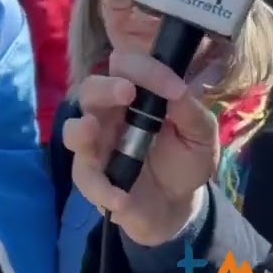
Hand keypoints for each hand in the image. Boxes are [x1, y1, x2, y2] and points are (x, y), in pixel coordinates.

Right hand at [62, 51, 218, 245]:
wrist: (177, 204)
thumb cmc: (183, 160)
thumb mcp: (200, 135)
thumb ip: (191, 113)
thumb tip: (177, 90)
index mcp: (131, 96)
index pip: (124, 68)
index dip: (145, 69)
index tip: (174, 87)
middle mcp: (106, 115)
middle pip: (89, 91)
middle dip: (104, 88)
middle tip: (127, 92)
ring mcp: (95, 147)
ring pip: (73, 131)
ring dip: (80, 130)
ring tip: (92, 129)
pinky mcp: (91, 180)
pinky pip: (87, 180)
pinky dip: (102, 188)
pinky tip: (122, 197)